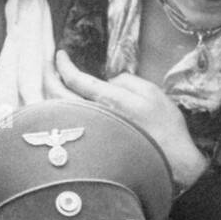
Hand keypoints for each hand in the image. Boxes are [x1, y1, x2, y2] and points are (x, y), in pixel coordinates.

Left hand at [53, 51, 207, 190]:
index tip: (60, 55)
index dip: (63, 65)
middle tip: (48, 67)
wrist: (171, 164)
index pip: (74, 79)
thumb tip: (108, 80)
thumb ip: (126, 80)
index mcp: (109, 100)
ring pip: (58, 113)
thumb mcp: (152, 93)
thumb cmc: (165, 127)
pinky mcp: (91, 146)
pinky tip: (62, 107)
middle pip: (56, 96)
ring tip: (52, 84)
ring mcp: (89, 134)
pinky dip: (59, 113)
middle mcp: (93, 117)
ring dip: (50, 96)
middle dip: (48, 78)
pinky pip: (68, 127)